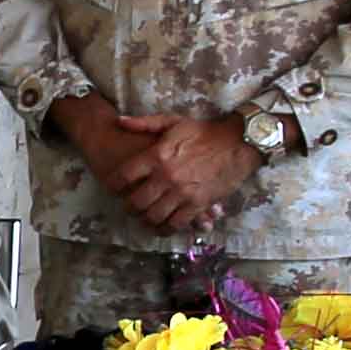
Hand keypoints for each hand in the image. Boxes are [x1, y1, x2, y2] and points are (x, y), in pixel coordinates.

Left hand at [66, 103, 258, 239]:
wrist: (237, 143)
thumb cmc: (204, 131)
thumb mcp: (173, 121)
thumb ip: (144, 123)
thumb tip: (118, 121)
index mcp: (156, 156)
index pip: (123, 177)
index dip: (113, 185)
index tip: (113, 188)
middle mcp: (166, 177)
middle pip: (136, 202)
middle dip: (128, 207)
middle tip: (128, 207)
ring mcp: (182, 193)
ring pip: (154, 216)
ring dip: (145, 220)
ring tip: (144, 217)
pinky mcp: (198, 204)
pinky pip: (176, 223)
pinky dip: (166, 228)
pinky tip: (162, 226)